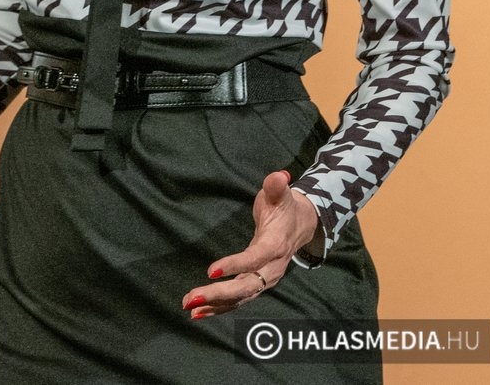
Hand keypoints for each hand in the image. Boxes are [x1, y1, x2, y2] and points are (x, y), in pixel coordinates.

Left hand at [181, 170, 319, 317]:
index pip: (255, 259)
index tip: (211, 270)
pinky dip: (219, 308)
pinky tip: (199, 313)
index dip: (235, 265)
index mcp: (276, 245)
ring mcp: (265, 279)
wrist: (300, 225)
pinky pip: (238, 300)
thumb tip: (279, 176)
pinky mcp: (257, 284)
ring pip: (240, 297)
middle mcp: (271, 268)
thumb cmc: (284, 206)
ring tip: (190, 306)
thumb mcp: (281, 193)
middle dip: (219, 293)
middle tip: (193, 297)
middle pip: (246, 286)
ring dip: (215, 303)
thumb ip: (276, 186)